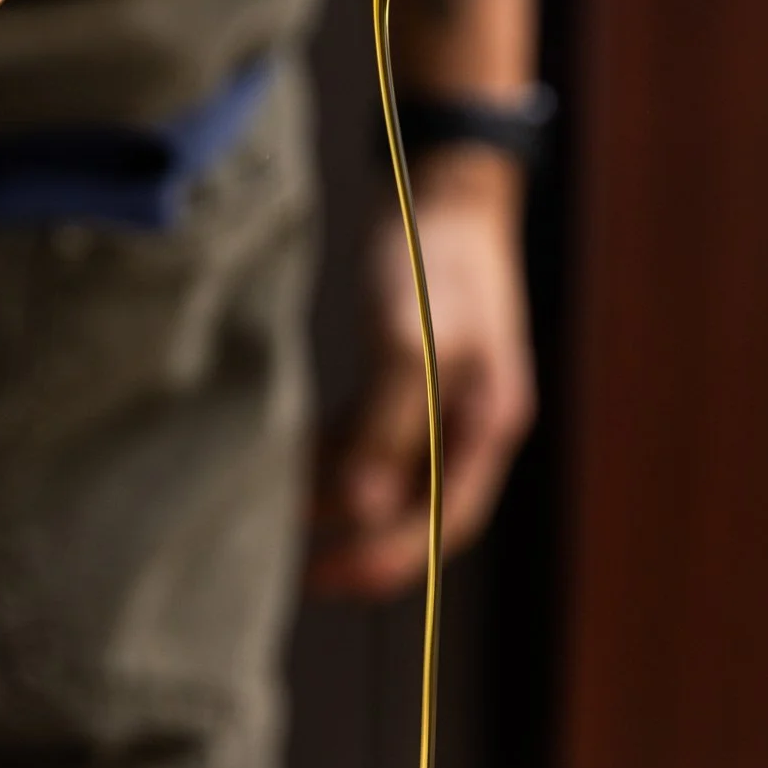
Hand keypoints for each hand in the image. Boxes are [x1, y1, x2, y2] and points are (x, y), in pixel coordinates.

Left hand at [310, 147, 535, 598]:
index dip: (387, 559)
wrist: (444, 190)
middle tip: (299, 572)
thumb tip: (360, 509)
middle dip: (362, 545)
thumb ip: (386, 424)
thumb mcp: (407, 339)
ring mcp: (445, 404)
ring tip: (282, 519)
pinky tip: (294, 462)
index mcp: (486, 424)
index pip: (443, 522)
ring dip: (341, 502)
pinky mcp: (415, 381)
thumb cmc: (431, 259)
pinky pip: (376, 440)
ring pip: (392, 477)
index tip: (327, 577)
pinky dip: (337, 457)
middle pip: (419, 511)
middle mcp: (470, 424)